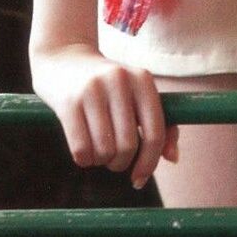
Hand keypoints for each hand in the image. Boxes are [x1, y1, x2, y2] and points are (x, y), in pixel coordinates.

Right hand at [31, 42, 179, 188]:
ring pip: (104, 151)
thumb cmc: (108, 85)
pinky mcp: (68, 102)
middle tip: (113, 160)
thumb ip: (162, 124)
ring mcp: (92, 89)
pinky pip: (81, 150)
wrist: (63, 57)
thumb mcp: (137, 94)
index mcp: (142, 79)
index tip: (140, 179)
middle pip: (128, 146)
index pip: (155, 133)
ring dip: (101, 162)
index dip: (150, 163)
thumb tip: (173, 158)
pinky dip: (84, 160)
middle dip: (120, 163)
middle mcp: (119, 80)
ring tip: (98, 150)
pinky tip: (83, 150)